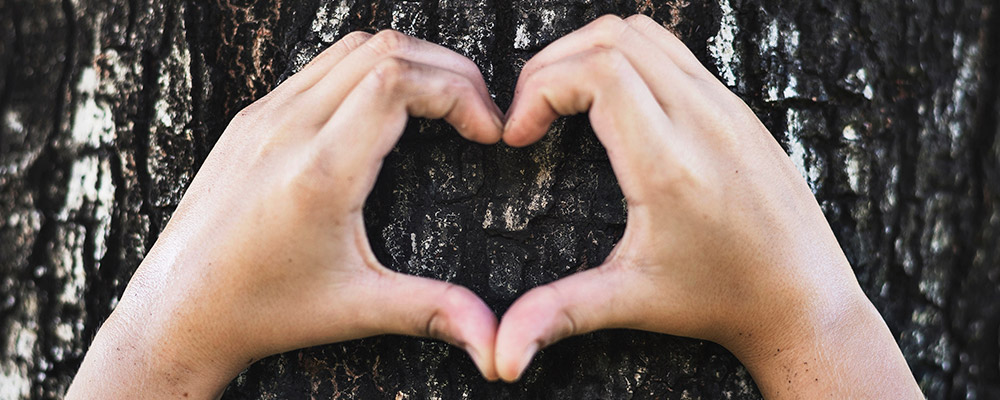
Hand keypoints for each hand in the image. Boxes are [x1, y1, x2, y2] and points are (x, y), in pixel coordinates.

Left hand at [68, 30, 503, 397]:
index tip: (486, 130)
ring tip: (442, 105)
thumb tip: (494, 342)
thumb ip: (433, 311)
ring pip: (350, 48)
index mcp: (319, 171)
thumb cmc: (262, 311)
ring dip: (408, 63)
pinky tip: (386, 111)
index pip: (398, 80)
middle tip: (478, 111)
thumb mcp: (356, 309)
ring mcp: (264, 117)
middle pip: (384, 50)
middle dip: (447, 70)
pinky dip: (367, 70)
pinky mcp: (250, 119)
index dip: (458, 91)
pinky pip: (318, 67)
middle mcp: (288, 130)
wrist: (176, 311)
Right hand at [495, 15, 921, 397]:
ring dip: (589, 53)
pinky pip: (674, 52)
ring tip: (564, 102)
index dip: (539, 88)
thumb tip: (501, 356)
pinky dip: (627, 59)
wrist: (804, 300)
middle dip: (552, 65)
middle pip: (612, 38)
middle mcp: (702, 120)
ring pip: (644, 34)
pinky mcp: (738, 108)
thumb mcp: (632, 301)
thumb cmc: (720, 299)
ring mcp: (727, 106)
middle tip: (531, 113)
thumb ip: (559, 314)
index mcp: (669, 162)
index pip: (597, 70)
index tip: (519, 136)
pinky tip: (613, 108)